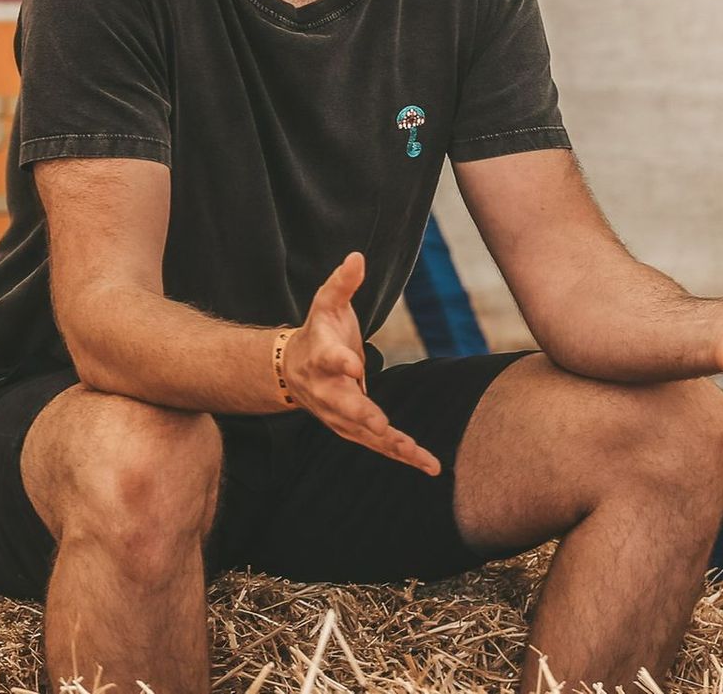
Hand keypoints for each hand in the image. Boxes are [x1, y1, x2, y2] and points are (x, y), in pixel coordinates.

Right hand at [282, 252, 440, 475]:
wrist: (292, 370)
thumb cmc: (318, 331)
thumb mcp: (325, 302)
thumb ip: (342, 282)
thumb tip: (357, 256)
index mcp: (320, 356)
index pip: (329, 358)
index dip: (341, 361)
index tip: (354, 364)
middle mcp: (327, 390)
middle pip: (344, 405)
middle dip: (363, 416)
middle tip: (381, 426)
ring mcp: (338, 414)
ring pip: (365, 433)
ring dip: (392, 445)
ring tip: (422, 457)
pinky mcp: (353, 428)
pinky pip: (379, 444)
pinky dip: (402, 455)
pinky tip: (430, 466)